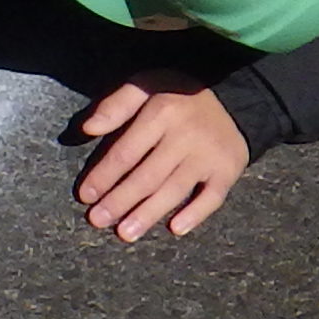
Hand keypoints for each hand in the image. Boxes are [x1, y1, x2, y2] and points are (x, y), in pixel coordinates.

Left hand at [74, 71, 250, 240]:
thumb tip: (87, 128)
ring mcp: (210, 155)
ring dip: (148, 214)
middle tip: (97, 221)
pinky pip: (212, 197)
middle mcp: (187, 135)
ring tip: (125, 233)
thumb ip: (116, 105)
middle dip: (120, 201)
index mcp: (162, 112)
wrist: (234, 101)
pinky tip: (175, 229)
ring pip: (174, 190)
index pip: (127, 151)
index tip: (85, 196)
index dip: (104, 176)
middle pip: (148, 176)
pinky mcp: (228, 170)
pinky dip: (194, 214)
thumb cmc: (177, 96)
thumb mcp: (145, 85)